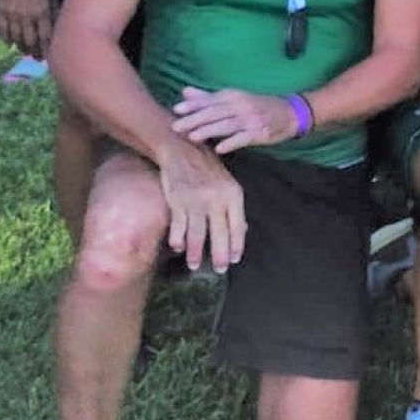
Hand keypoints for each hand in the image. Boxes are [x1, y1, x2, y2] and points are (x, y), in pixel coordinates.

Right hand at [0, 0, 58, 59]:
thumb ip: (55, 10)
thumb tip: (59, 25)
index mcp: (42, 12)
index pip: (47, 37)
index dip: (49, 49)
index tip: (52, 57)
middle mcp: (27, 16)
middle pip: (31, 41)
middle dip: (36, 52)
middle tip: (38, 58)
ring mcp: (12, 14)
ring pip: (17, 38)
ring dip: (22, 48)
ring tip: (26, 52)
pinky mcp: (1, 10)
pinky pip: (3, 30)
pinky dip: (7, 39)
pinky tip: (10, 43)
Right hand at [157, 142, 244, 272]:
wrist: (184, 151)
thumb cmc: (210, 172)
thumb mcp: (229, 186)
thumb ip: (234, 209)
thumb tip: (242, 234)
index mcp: (233, 194)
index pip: (238, 226)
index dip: (237, 245)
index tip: (235, 259)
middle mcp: (216, 199)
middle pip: (219, 233)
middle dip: (219, 254)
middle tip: (219, 269)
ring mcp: (195, 200)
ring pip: (196, 233)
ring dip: (195, 252)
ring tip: (194, 265)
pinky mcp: (177, 200)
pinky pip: (178, 226)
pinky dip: (177, 240)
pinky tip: (178, 248)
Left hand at [170, 86, 298, 153]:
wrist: (290, 112)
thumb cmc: (258, 105)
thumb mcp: (235, 98)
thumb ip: (208, 97)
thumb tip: (185, 92)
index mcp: (234, 96)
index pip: (210, 100)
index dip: (193, 105)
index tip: (176, 109)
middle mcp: (241, 106)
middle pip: (215, 113)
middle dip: (195, 119)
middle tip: (176, 127)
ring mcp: (251, 119)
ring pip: (226, 125)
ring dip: (209, 130)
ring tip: (193, 137)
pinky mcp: (260, 133)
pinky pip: (244, 138)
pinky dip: (231, 143)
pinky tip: (219, 149)